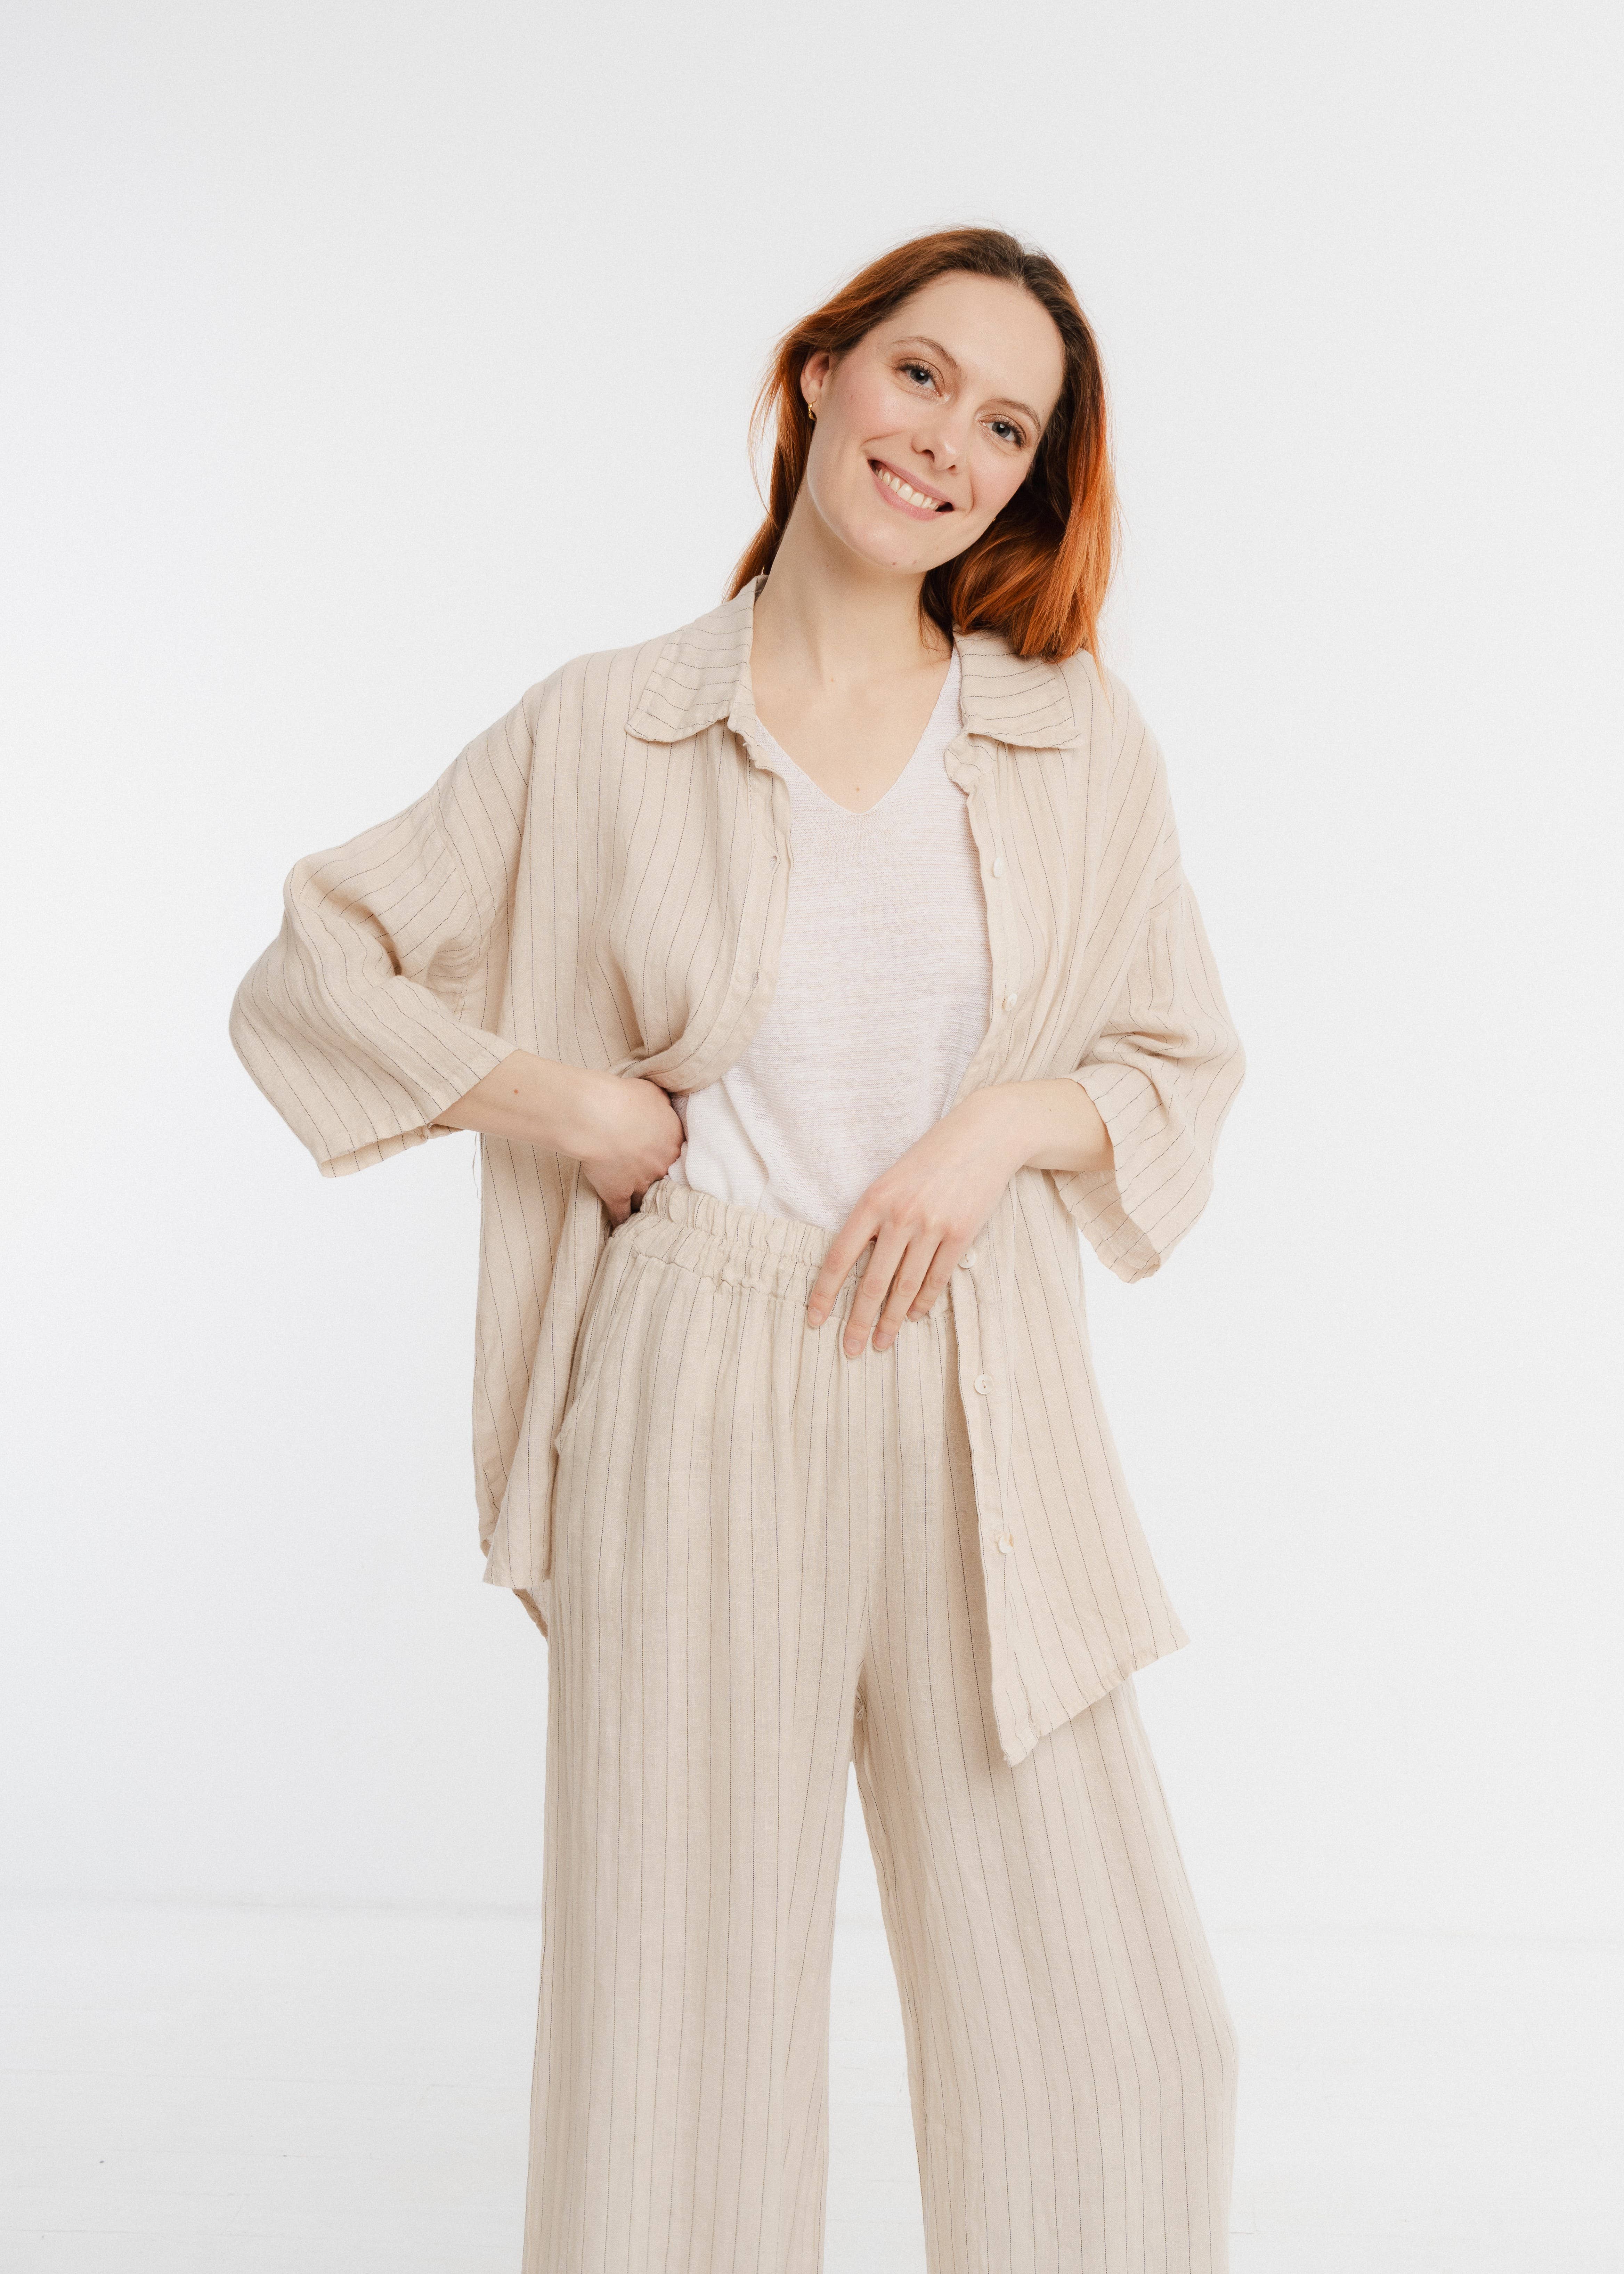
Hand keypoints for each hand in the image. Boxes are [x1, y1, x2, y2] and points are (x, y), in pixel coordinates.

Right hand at [572, 1070, 684, 1225]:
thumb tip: (666, 1105)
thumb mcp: (653, 1092)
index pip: (680, 1154)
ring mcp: (640, 1182)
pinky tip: (622, 1230)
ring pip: (648, 1198)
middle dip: (662, 1181)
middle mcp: (662, 1165)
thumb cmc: (625, 1098)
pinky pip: (621, 1214)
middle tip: (659, 1186)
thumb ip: (663, 1103)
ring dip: (646, 1203)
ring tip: (646, 1212)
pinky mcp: (617, 1193)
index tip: (667, 1159)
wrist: (598, 1116)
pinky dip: (621, 1223)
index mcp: (673, 1140)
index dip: (671, 1156)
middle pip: (667, 1179)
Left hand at [806, 1079, 1111, 1357]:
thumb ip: (874, 1219)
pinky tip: (913, 1316)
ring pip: (905, 1286)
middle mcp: (899, 1216)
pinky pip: (937, 1278)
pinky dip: (924, 1301)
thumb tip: (861, 1264)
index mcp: (873, 1201)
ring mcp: (931, 1227)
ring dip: (891, 1320)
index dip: (824, 1292)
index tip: (814, 1320)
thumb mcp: (890, 1180)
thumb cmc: (930, 1160)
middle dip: (858, 1321)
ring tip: (881, 1343)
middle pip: (872, 1282)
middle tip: (850, 1350)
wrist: (982, 1136)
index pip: (839, 1257)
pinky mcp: (960, 1234)